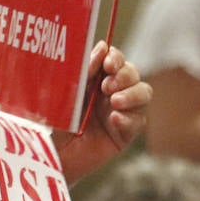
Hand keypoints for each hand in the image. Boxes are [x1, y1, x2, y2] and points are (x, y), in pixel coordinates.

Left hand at [54, 42, 152, 182]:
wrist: (55, 154)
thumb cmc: (57, 122)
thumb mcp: (68, 92)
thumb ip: (85, 70)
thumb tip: (103, 46)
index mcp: (97, 79)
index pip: (115, 60)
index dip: (116, 58)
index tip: (108, 64)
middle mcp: (112, 93)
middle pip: (133, 73)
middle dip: (124, 76)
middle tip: (107, 87)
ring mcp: (122, 112)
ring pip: (144, 93)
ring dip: (132, 94)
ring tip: (114, 102)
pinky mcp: (125, 134)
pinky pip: (138, 121)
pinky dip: (128, 118)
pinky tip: (113, 120)